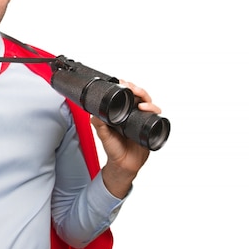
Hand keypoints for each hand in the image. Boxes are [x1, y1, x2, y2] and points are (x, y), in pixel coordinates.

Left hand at [91, 81, 161, 198]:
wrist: (124, 165)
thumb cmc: (114, 150)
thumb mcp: (103, 135)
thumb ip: (99, 124)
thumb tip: (93, 112)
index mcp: (122, 113)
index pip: (126, 96)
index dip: (125, 87)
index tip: (121, 82)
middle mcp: (133, 114)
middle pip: (139, 96)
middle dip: (136, 89)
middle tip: (130, 87)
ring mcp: (142, 120)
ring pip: (148, 103)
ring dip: (145, 97)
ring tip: (139, 99)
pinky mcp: (150, 127)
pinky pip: (155, 116)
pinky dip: (153, 109)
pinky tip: (147, 108)